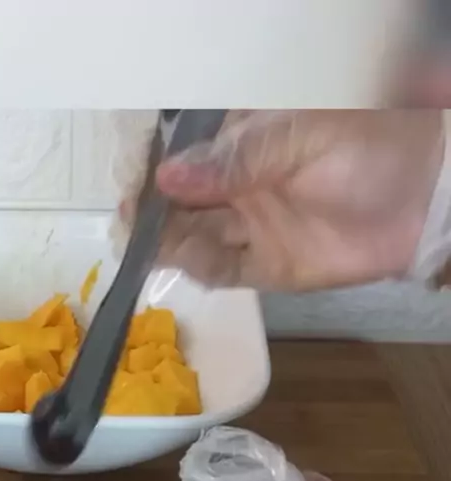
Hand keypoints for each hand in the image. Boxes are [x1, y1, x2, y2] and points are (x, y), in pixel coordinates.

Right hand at [154, 110, 443, 291]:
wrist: (420, 199)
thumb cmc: (365, 149)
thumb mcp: (299, 139)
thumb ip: (236, 161)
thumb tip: (169, 178)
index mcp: (242, 145)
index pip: (183, 159)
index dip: (154, 172)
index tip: (132, 184)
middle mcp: (239, 188)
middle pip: (181, 204)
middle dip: (151, 213)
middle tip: (129, 222)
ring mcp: (252, 229)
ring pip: (195, 239)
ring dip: (169, 243)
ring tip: (150, 245)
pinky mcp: (269, 268)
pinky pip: (224, 272)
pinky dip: (201, 270)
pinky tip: (187, 264)